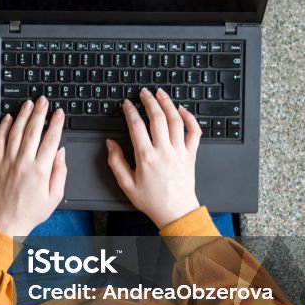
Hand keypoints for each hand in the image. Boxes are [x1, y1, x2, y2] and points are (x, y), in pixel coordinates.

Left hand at [0, 96, 66, 236]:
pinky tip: (8, 118)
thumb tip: (61, 153)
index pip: (51, 140)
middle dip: (40, 112)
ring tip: (28, 104)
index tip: (59, 113)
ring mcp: (8, 162)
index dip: (56, 123)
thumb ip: (60, 173)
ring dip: (22, 115)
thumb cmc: (31, 212)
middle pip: (33, 131)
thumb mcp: (54, 197)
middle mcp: (23, 163)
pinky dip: (3, 128)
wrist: (6, 222)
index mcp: (40, 171)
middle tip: (43, 100)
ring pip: (15, 132)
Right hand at [106, 87, 200, 228]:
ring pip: (176, 120)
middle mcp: (163, 151)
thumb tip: (110, 144)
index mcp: (145, 157)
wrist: (176, 212)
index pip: (136, 126)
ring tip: (160, 94)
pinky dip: (190, 118)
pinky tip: (182, 110)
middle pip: (157, 117)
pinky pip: (194, 132)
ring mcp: (179, 151)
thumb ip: (116, 162)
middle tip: (143, 92)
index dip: (130, 111)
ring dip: (168, 103)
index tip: (126, 104)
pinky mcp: (191, 154)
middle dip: (149, 101)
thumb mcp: (126, 184)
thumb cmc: (152, 200)